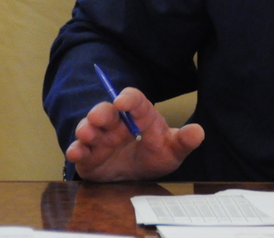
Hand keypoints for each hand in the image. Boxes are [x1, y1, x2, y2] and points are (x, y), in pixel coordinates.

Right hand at [66, 86, 204, 180]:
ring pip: (89, 128)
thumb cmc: (156, 154)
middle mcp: (117, 124)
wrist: (140, 176)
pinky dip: (75, 150)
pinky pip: (79, 151)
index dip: (128, 98)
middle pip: (106, 111)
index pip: (134, 101)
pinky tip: (76, 153)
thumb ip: (184, 140)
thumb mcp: (173, 149)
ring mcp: (101, 140)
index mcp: (139, 116)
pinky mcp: (89, 157)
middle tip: (98, 117)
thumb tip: (198, 132)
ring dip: (85, 129)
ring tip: (87, 134)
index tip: (122, 101)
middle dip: (101, 112)